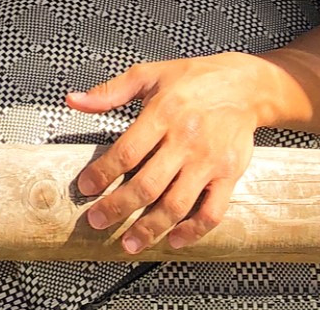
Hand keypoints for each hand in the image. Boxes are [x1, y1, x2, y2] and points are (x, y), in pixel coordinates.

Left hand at [66, 53, 259, 253]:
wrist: (245, 85)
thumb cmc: (194, 79)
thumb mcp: (150, 75)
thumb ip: (110, 92)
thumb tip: (74, 100)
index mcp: (164, 112)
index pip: (127, 151)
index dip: (102, 174)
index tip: (85, 187)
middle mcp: (186, 139)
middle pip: (148, 185)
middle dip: (118, 208)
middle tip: (96, 221)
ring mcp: (209, 160)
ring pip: (176, 204)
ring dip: (150, 229)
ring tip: (129, 243)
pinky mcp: (229, 174)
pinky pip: (212, 212)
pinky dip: (193, 231)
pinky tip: (174, 239)